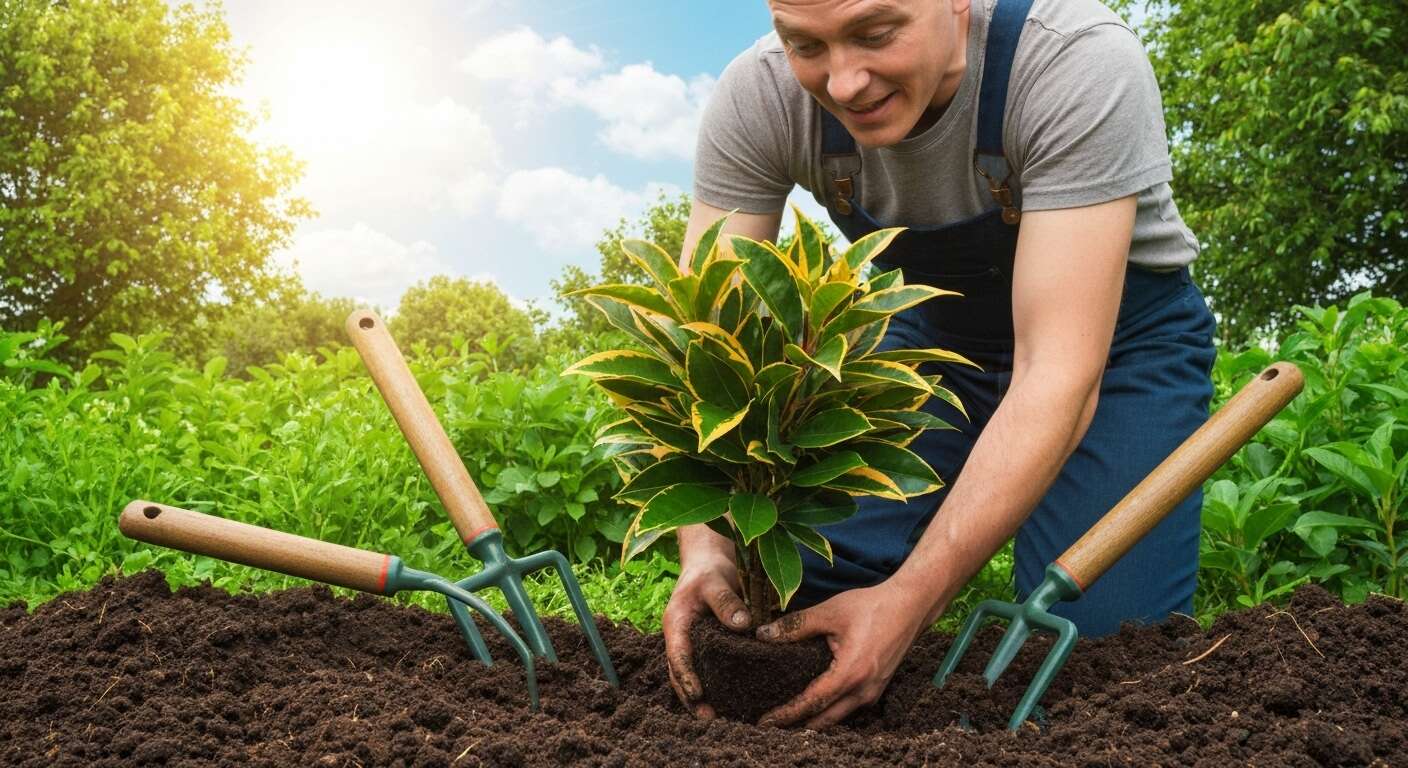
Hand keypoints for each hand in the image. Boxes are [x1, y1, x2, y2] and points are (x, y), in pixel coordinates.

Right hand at [662, 549, 750, 718]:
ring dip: (699, 698)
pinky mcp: (706, 647)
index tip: (697, 696)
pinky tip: (728, 700)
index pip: (677, 655)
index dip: (686, 677)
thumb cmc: (709, 571)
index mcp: (676, 624)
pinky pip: (706, 670)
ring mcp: (691, 645)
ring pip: (690, 676)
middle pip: (679, 674)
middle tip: (708, 719)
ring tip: (716, 718)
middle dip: (690, 698)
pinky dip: (713, 687)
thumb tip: (744, 626)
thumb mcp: (716, 581)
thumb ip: (726, 602)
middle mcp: (681, 639)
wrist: (708, 563)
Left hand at [755, 580, 934, 728]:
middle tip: (771, 725)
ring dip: (814, 721)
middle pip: (825, 720)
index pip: (811, 703)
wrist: (910, 604)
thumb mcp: (829, 612)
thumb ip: (795, 626)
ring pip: (838, 717)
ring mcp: (873, 692)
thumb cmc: (871, 606)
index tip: (765, 722)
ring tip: (789, 718)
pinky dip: (830, 711)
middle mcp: (863, 690)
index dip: (786, 714)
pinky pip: (850, 708)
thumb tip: (764, 635)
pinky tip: (816, 704)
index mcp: (850, 673)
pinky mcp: (878, 687)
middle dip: (797, 725)